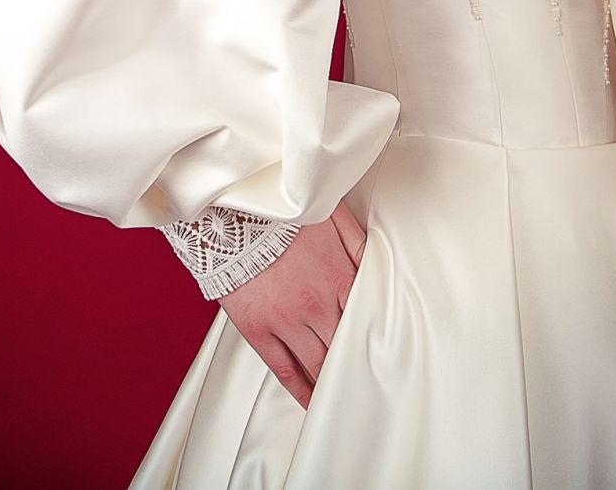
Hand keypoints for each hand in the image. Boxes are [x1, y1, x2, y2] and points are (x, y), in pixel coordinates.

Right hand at [215, 201, 367, 409]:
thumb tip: (378, 263)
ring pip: (318, 364)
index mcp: (337, 277)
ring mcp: (285, 321)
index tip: (385, 351)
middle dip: (358, 363)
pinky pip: (284, 370)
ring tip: (346, 395)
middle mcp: (316, 305)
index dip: (377, 337)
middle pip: (345, 346)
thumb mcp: (331, 216)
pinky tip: (311, 399)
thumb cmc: (278, 215)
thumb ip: (358, 243)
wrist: (230, 216)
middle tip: (371, 380)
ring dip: (332, 381)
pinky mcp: (258, 330)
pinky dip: (300, 389)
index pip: (367, 318)